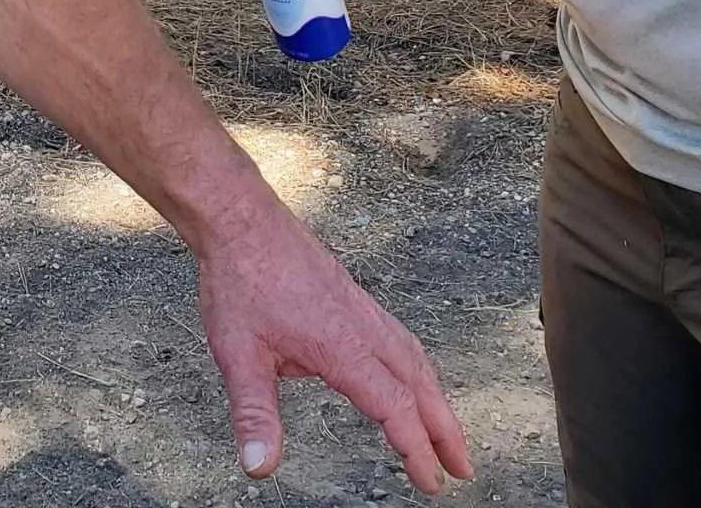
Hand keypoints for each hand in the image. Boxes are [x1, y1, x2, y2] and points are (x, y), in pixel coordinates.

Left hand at [196, 196, 471, 490]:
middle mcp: (364, 326)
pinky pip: (400, 337)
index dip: (416, 448)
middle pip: (420, 384)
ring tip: (446, 431)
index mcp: (342, 346)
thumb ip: (254, 414)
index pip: (394, 407)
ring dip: (436, 398)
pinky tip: (410, 374)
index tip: (432, 482)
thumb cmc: (240, 282)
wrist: (242, 220)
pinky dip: (418, 366)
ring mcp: (363, 308)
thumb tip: (259, 468)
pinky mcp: (354, 297)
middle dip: (445, 429)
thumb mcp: (237, 355)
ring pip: (415, 358)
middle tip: (463, 468)